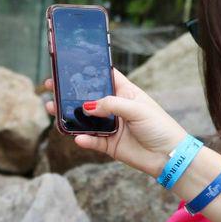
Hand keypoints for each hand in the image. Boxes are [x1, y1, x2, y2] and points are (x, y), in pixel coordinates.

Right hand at [42, 68, 187, 176]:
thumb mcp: (137, 109)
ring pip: (85, 119)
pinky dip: (83, 139)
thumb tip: (87, 106)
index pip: (103, 77)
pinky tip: (77, 137)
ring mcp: (111, 126)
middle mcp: (115, 107)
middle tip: (51, 86)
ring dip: (69, 115)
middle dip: (69, 92)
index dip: (87, 71)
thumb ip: (111, 105)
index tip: (68, 65)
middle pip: (87, 97)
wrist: (169, 156)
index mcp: (125, 92)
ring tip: (52, 108)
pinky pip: (91, 141)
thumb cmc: (159, 126)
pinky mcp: (109, 145)